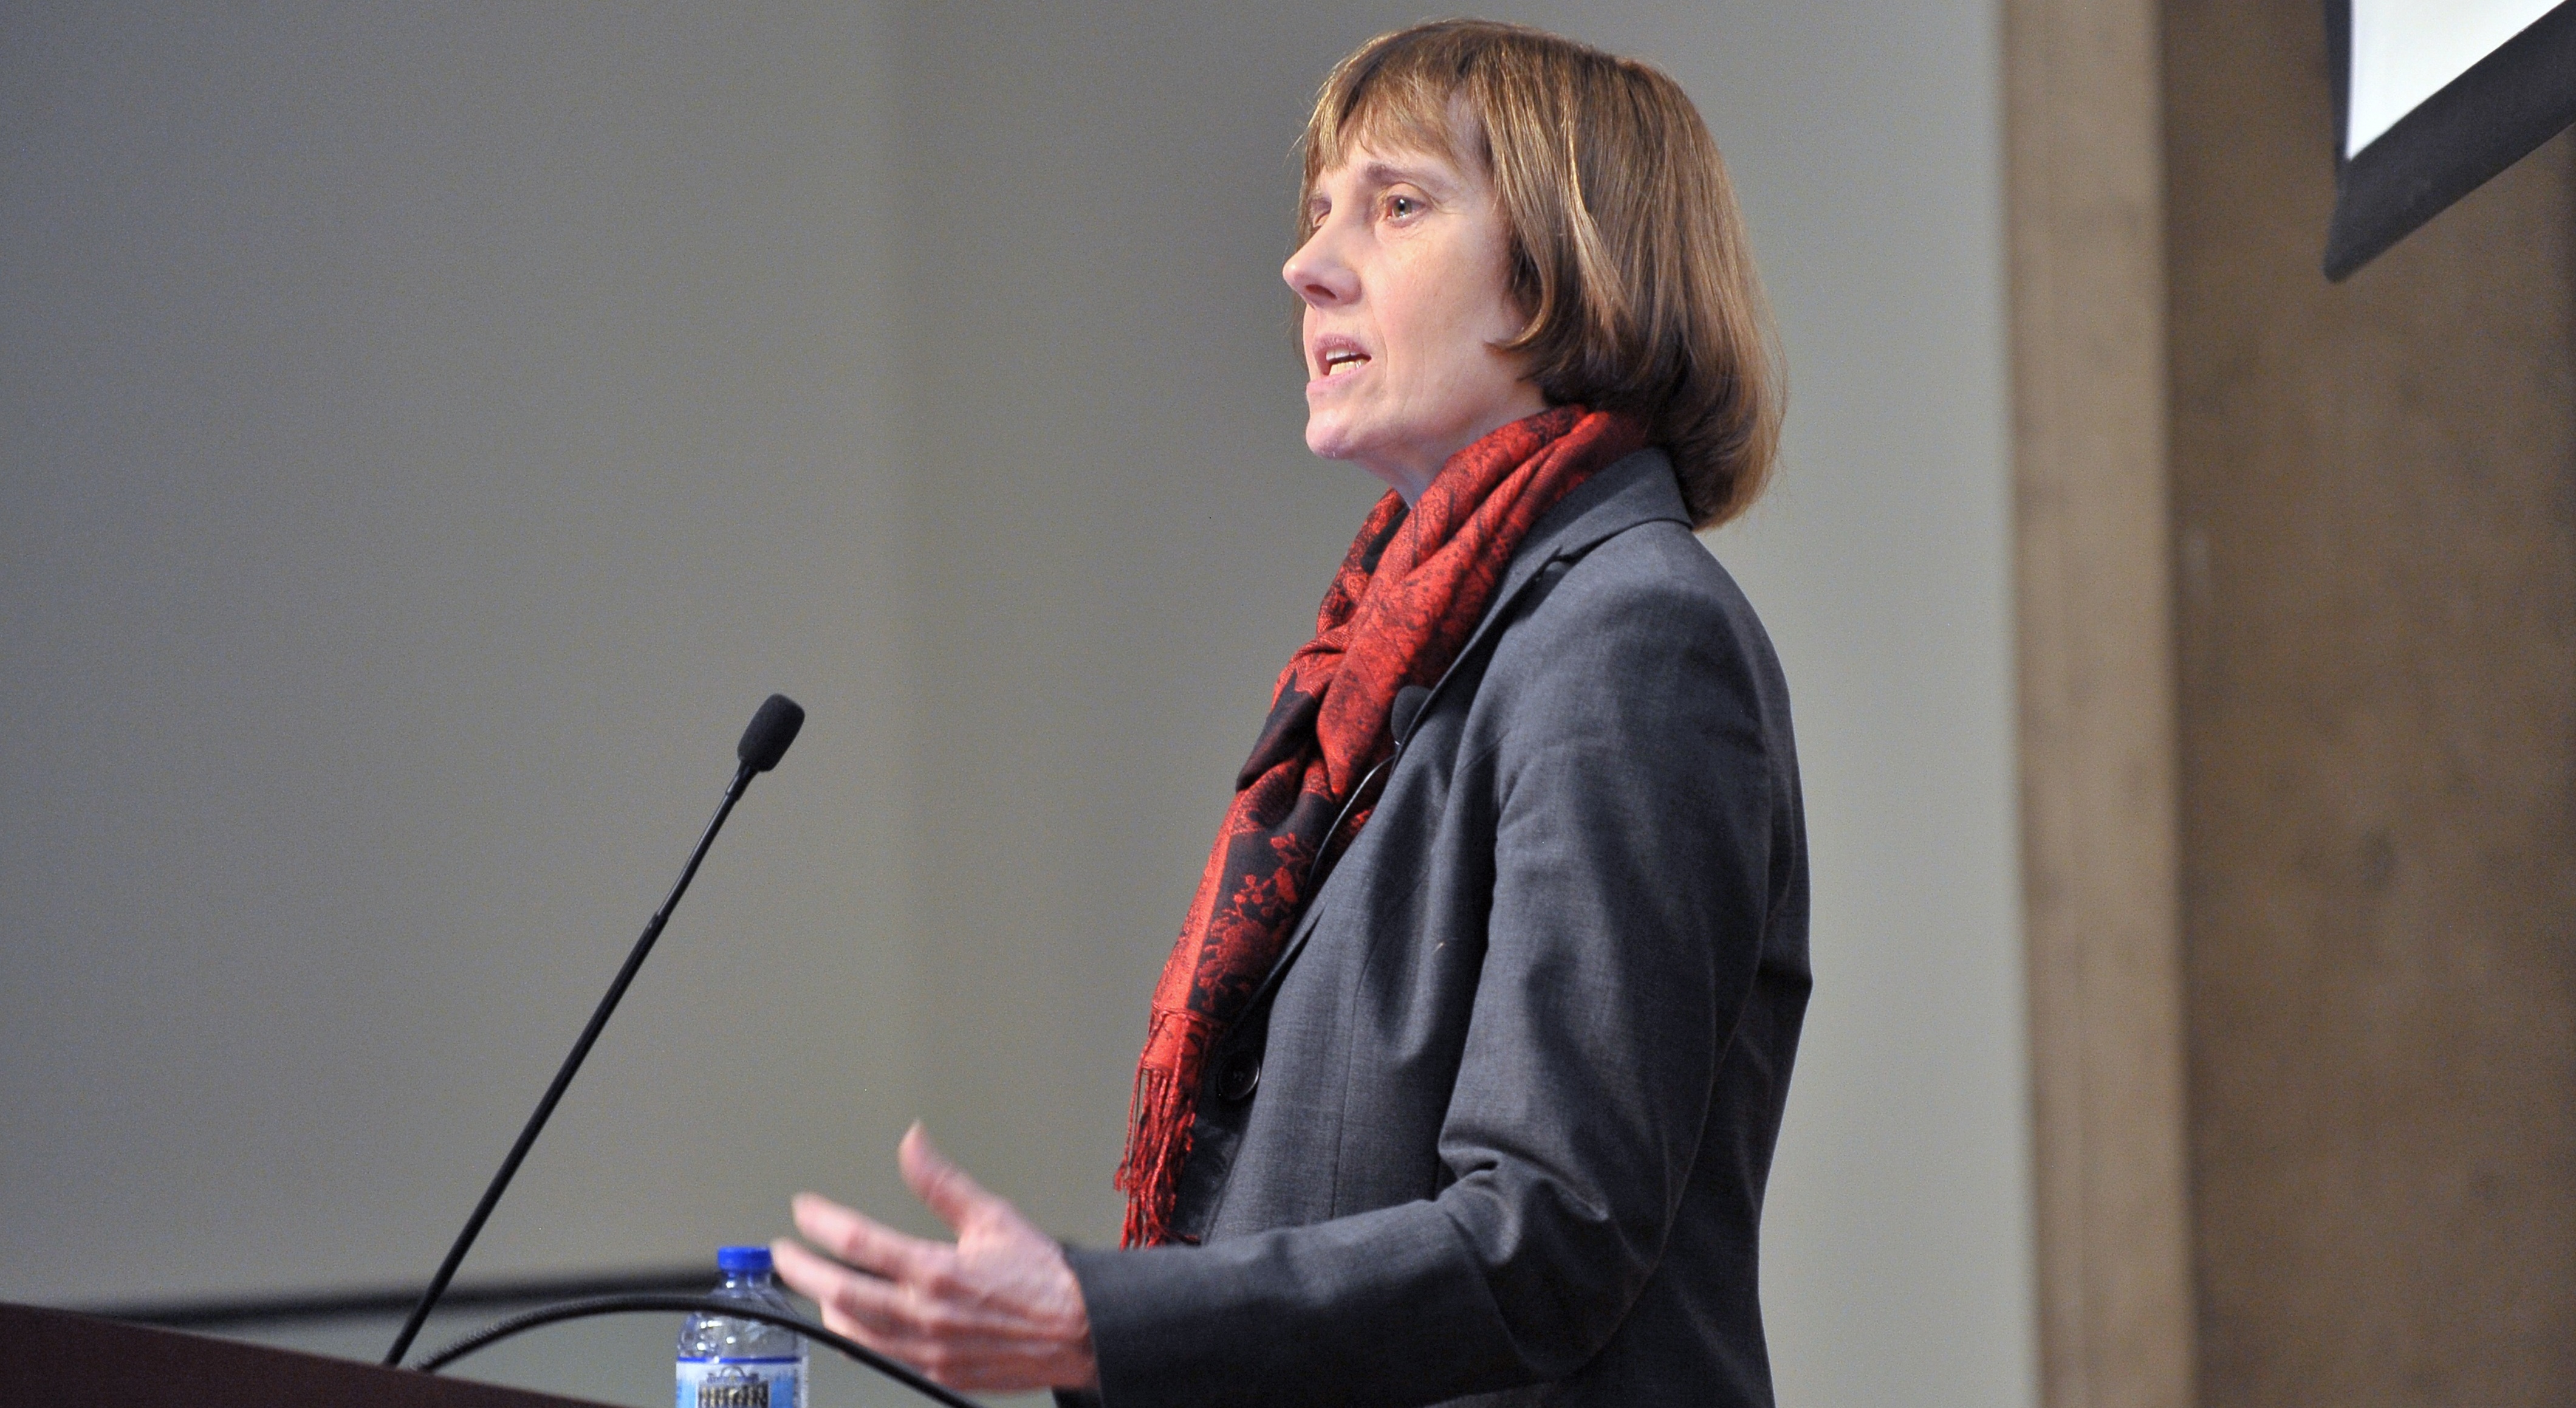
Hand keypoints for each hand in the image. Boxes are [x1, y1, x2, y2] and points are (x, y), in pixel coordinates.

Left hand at [772, 1123, 1099, 1392]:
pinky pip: (880, 1359)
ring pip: (853, 1333)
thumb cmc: (1043, 1278)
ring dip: (827, 1306)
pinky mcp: (936, 1373)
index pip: (858, 1243)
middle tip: (784, 1253)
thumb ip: (942, 1182)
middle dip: (802, 1270)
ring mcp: (927, 1351)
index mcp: (937, 1270)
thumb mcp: (993, 1216)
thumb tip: (912, 1144)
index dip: (821, 1222)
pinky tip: (852, 1325)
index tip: (805, 1209)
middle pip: (839, 1293)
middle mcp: (925, 1315)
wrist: (1081, 1331)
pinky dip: (857, 1338)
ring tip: (817, 1285)